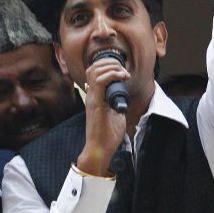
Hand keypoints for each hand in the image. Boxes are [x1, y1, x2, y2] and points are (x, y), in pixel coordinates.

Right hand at [77, 58, 128, 175]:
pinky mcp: (96, 104)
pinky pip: (101, 82)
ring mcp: (92, 99)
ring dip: (111, 67)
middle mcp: (91, 95)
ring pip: (95, 71)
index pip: (93, 72)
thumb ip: (114, 105)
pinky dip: (112, 75)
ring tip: (123, 72)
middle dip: (109, 62)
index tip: (121, 70)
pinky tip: (121, 77)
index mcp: (94, 97)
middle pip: (93, 67)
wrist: (100, 149)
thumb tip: (120, 99)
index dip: (106, 65)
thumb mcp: (114, 115)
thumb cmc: (107, 135)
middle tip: (123, 69)